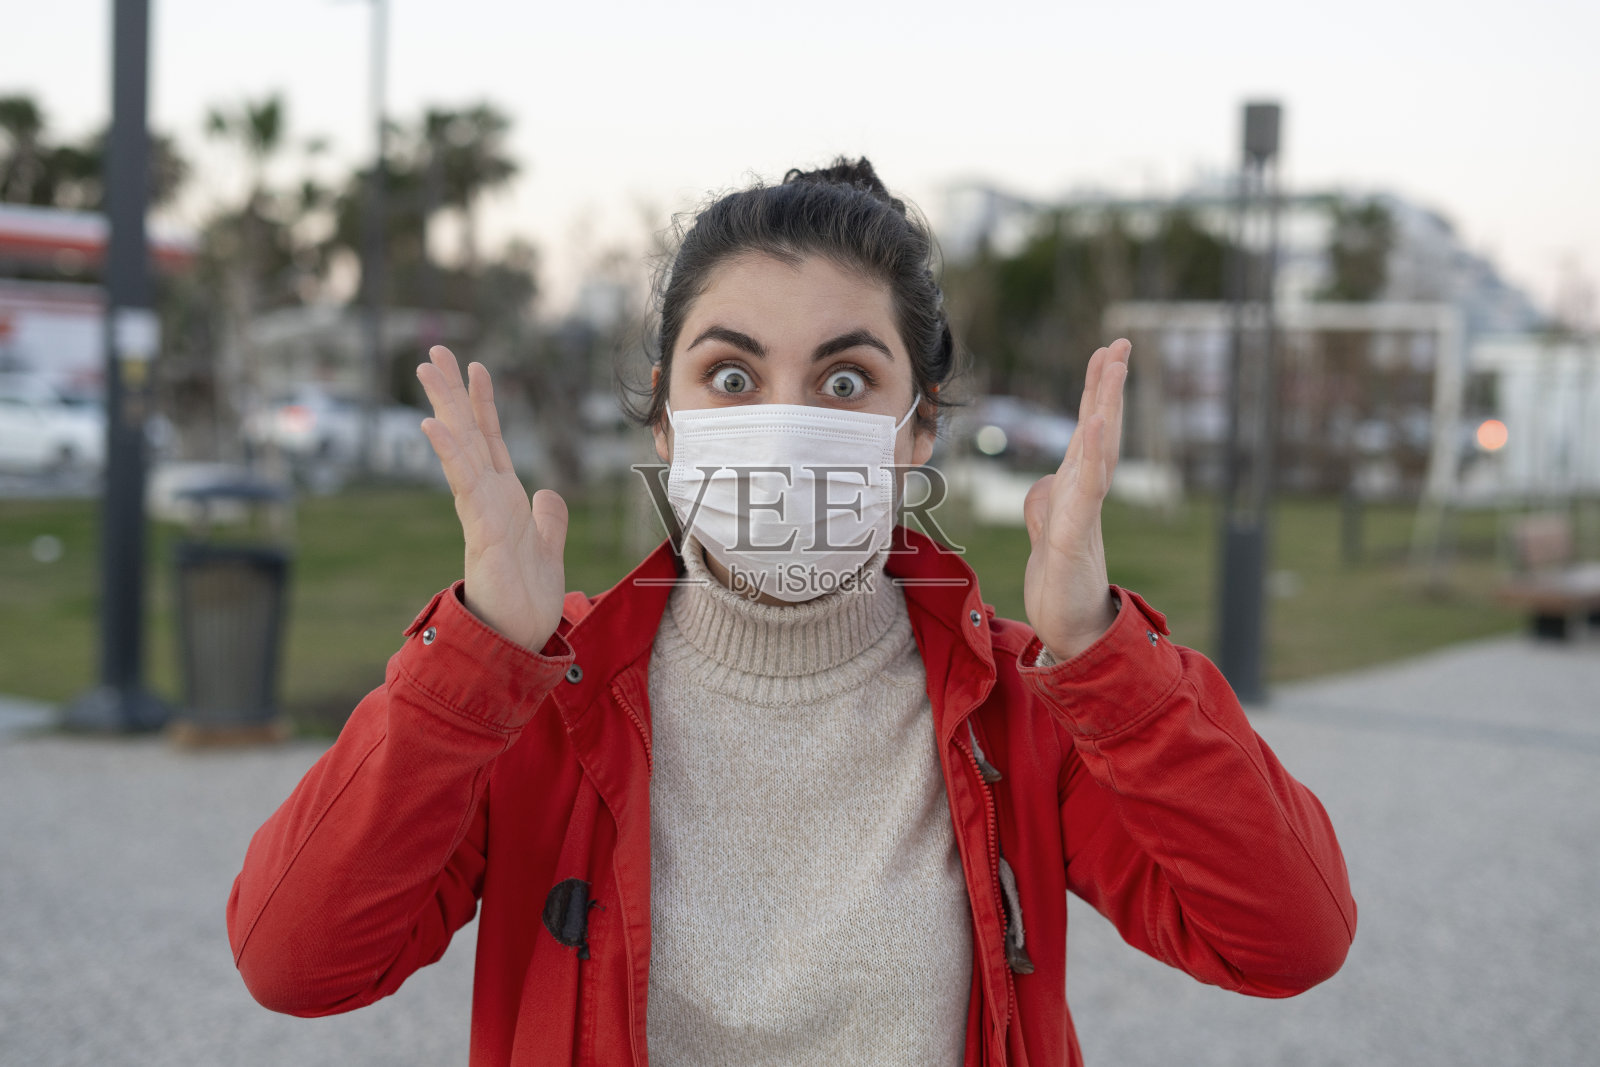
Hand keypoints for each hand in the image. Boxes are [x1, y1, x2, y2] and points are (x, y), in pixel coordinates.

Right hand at [416, 346, 567, 650]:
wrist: (519, 639)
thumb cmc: (526, 598)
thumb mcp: (548, 547)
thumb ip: (548, 518)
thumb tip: (547, 492)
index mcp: (504, 499)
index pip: (492, 442)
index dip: (485, 405)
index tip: (477, 368)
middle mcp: (488, 499)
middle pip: (469, 435)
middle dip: (452, 394)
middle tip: (434, 354)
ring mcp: (482, 511)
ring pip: (463, 449)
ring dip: (446, 409)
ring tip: (428, 371)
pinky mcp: (482, 530)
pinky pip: (465, 483)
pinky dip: (450, 452)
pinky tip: (433, 424)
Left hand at [1022, 338, 1130, 660]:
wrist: (1071, 630)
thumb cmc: (1062, 584)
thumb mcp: (1046, 533)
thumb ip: (1046, 504)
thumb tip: (1044, 484)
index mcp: (1077, 490)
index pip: (1088, 430)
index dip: (1096, 391)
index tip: (1104, 352)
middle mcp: (1085, 494)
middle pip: (1101, 429)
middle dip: (1109, 386)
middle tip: (1120, 343)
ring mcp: (1083, 513)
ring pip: (1098, 451)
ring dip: (1106, 406)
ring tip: (1114, 366)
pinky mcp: (1075, 536)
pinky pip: (1085, 489)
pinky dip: (1093, 455)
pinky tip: (1097, 424)